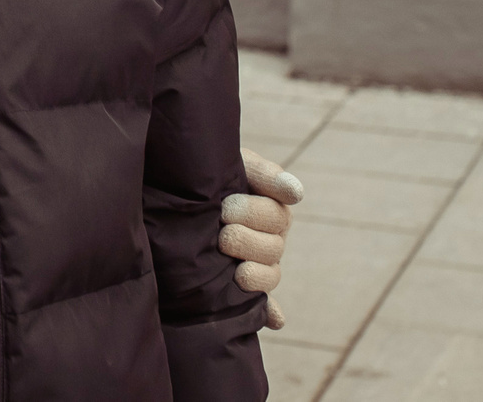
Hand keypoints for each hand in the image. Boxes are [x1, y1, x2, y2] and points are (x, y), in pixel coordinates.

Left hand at [221, 147, 302, 330]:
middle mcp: (272, 237)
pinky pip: (267, 304)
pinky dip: (272, 312)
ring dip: (254, 272)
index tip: (226, 207)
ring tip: (231, 265)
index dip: (253, 214)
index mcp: (273, 209)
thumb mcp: (238, 163)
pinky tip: (275, 321)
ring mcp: (262, 262)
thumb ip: (266, 174)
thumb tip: (297, 193)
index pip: (276, 217)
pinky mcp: (248, 282)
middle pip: (273, 247)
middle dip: (243, 238)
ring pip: (271, 274)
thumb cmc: (214, 172)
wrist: (185, 187)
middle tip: (220, 230)